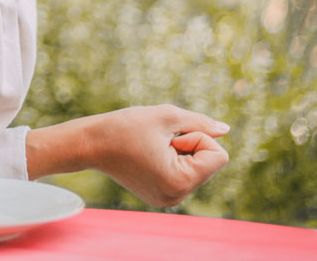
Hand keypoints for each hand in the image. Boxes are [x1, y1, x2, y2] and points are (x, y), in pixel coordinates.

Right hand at [90, 105, 229, 206]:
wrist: (90, 143)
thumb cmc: (125, 126)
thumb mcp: (167, 116)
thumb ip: (200, 122)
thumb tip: (225, 130)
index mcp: (179, 182)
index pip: (218, 155)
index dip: (197, 137)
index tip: (169, 137)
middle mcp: (176, 197)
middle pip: (210, 162)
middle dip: (190, 145)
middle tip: (158, 142)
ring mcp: (168, 200)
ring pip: (198, 167)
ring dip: (182, 152)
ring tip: (152, 148)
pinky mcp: (161, 196)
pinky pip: (185, 173)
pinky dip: (174, 160)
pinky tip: (149, 156)